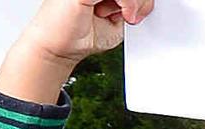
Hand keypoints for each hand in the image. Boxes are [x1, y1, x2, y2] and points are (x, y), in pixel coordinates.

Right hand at [22, 0, 154, 65]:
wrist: (58, 48)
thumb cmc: (80, 35)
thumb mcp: (115, 21)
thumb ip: (129, 7)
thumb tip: (145, 2)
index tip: (140, 13)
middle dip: (142, 0)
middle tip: (135, 17)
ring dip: (135, 2)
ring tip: (127, 17)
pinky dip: (128, 2)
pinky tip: (124, 14)